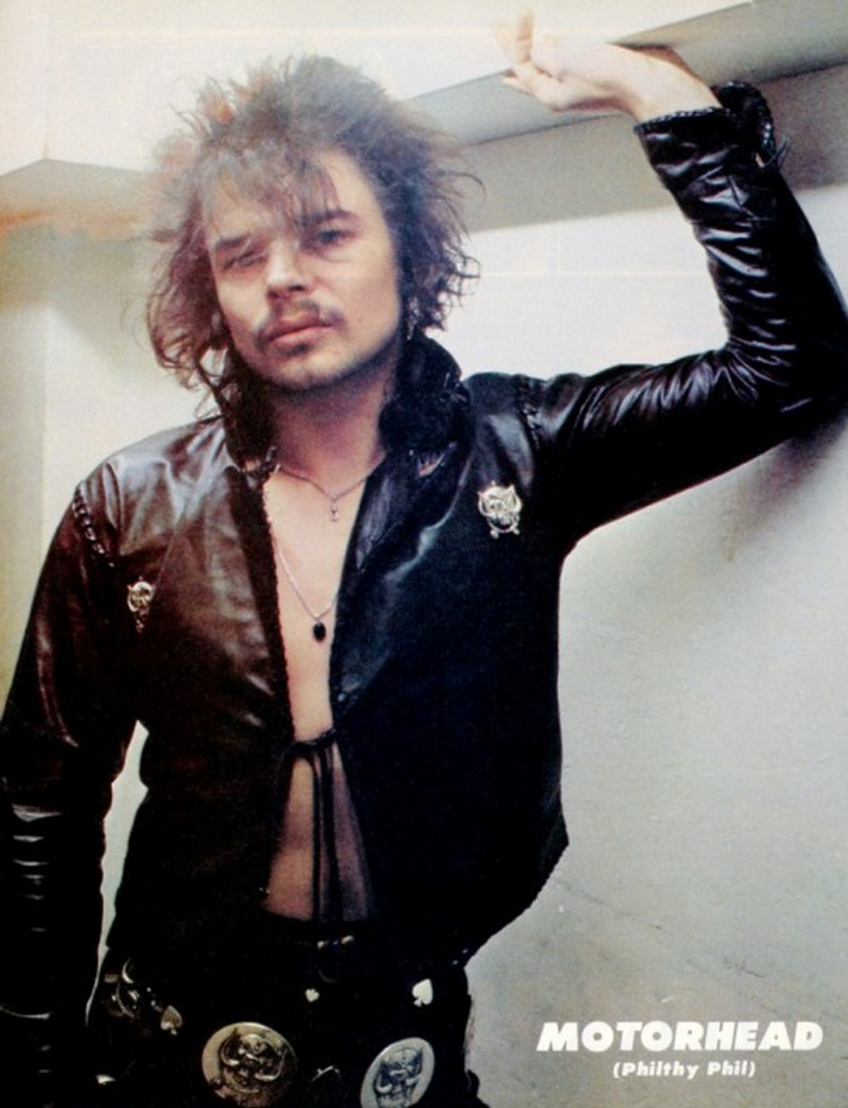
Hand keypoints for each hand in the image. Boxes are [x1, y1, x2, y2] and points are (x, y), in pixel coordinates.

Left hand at [494, 11, 718, 121]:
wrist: (652, 83)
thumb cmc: (609, 78)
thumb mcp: (565, 62)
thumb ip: (544, 54)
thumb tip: (538, 48)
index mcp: (550, 94)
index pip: (521, 66)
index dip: (514, 39)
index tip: (517, 14)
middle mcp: (564, 90)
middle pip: (532, 66)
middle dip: (515, 48)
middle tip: (500, 28)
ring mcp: (582, 79)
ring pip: (553, 60)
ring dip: (539, 47)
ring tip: (525, 37)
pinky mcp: (601, 67)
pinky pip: (574, 52)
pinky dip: (563, 43)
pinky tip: (562, 38)